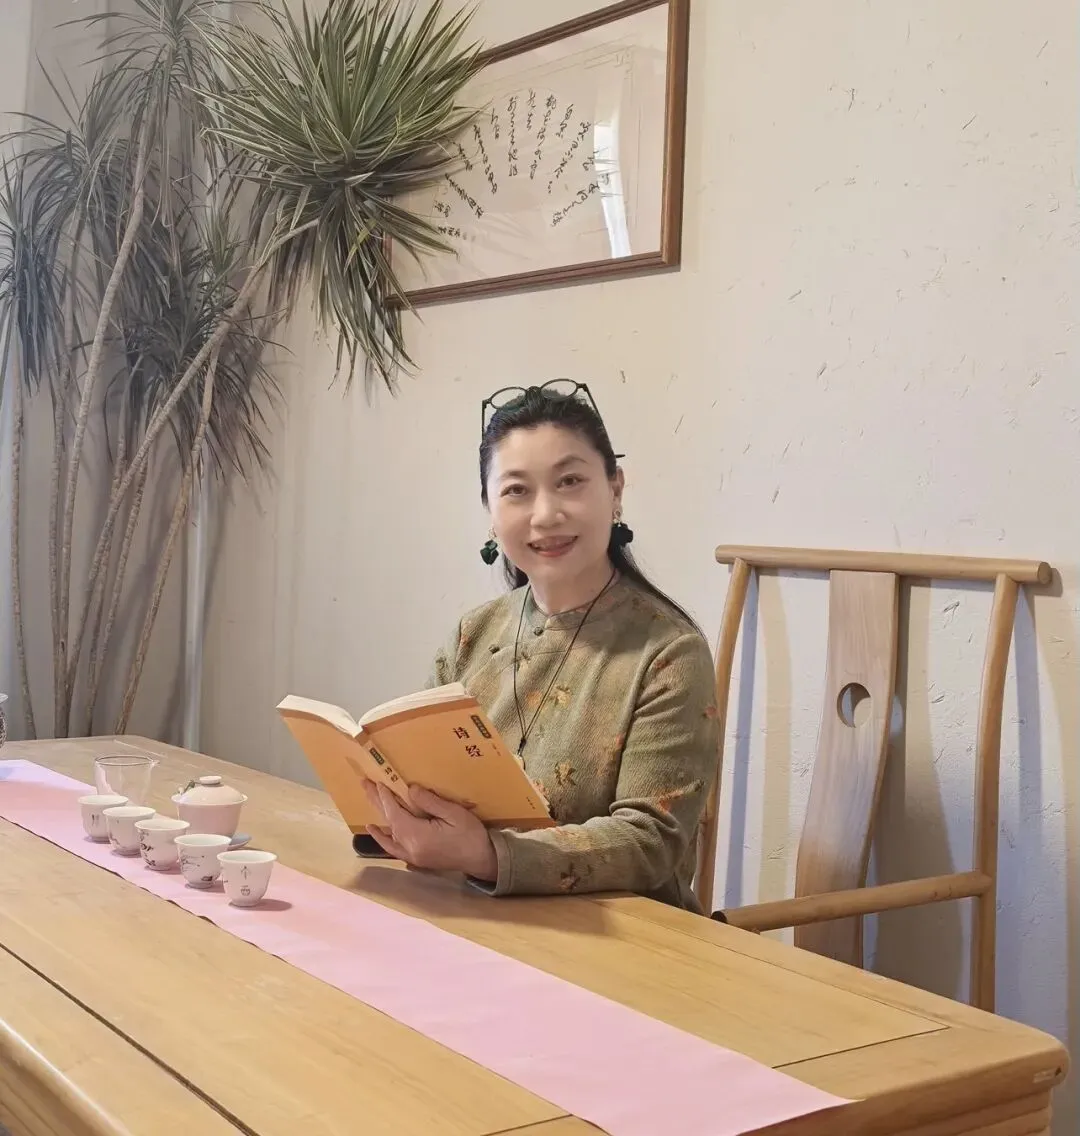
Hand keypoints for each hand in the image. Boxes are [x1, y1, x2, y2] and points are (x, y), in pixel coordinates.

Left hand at [362, 781, 497, 881]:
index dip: (385, 797)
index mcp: (417, 836)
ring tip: (369, 798)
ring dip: (379, 814)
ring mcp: (411, 855)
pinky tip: (375, 830)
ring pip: (389, 832)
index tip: (378, 782)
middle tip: (365, 784)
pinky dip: (383, 838)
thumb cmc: (470, 834)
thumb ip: (430, 802)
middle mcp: (410, 847)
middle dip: (377, 801)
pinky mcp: (416, 859)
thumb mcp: (453, 813)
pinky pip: (393, 847)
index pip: (395, 813)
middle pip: (389, 821)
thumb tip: (410, 790)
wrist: (482, 859)